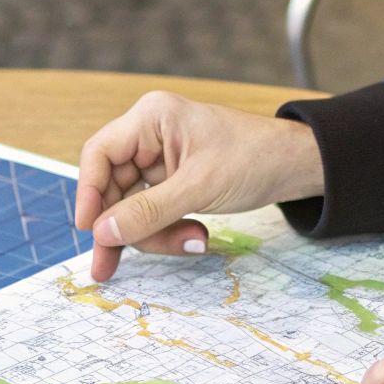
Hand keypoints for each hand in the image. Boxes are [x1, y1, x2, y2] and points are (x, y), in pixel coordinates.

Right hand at [76, 92, 324, 280]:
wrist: (296, 167)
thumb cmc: (255, 159)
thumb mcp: (200, 187)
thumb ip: (149, 211)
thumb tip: (104, 232)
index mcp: (151, 118)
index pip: (99, 154)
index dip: (88, 193)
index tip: (90, 230)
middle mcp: (149, 136)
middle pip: (113, 188)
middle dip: (127, 226)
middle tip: (114, 265)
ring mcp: (160, 161)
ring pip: (132, 208)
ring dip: (155, 234)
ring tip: (194, 242)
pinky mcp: (172, 183)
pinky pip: (153, 214)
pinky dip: (168, 232)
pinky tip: (195, 238)